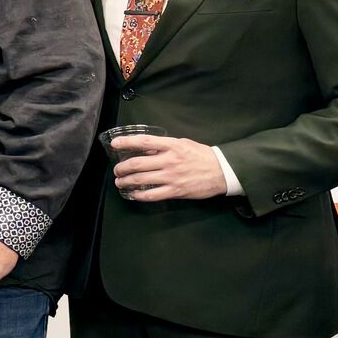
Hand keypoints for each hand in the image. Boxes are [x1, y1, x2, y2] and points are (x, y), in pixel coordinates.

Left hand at [110, 134, 228, 201]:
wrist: (223, 171)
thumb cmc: (202, 156)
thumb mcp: (184, 144)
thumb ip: (165, 146)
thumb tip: (145, 149)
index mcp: (172, 146)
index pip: (144, 142)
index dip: (126, 142)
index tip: (114, 144)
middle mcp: (170, 161)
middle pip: (137, 164)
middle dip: (121, 168)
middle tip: (117, 170)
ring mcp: (172, 177)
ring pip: (140, 180)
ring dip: (125, 182)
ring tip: (120, 182)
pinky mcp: (176, 191)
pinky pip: (152, 195)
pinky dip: (139, 195)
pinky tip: (133, 194)